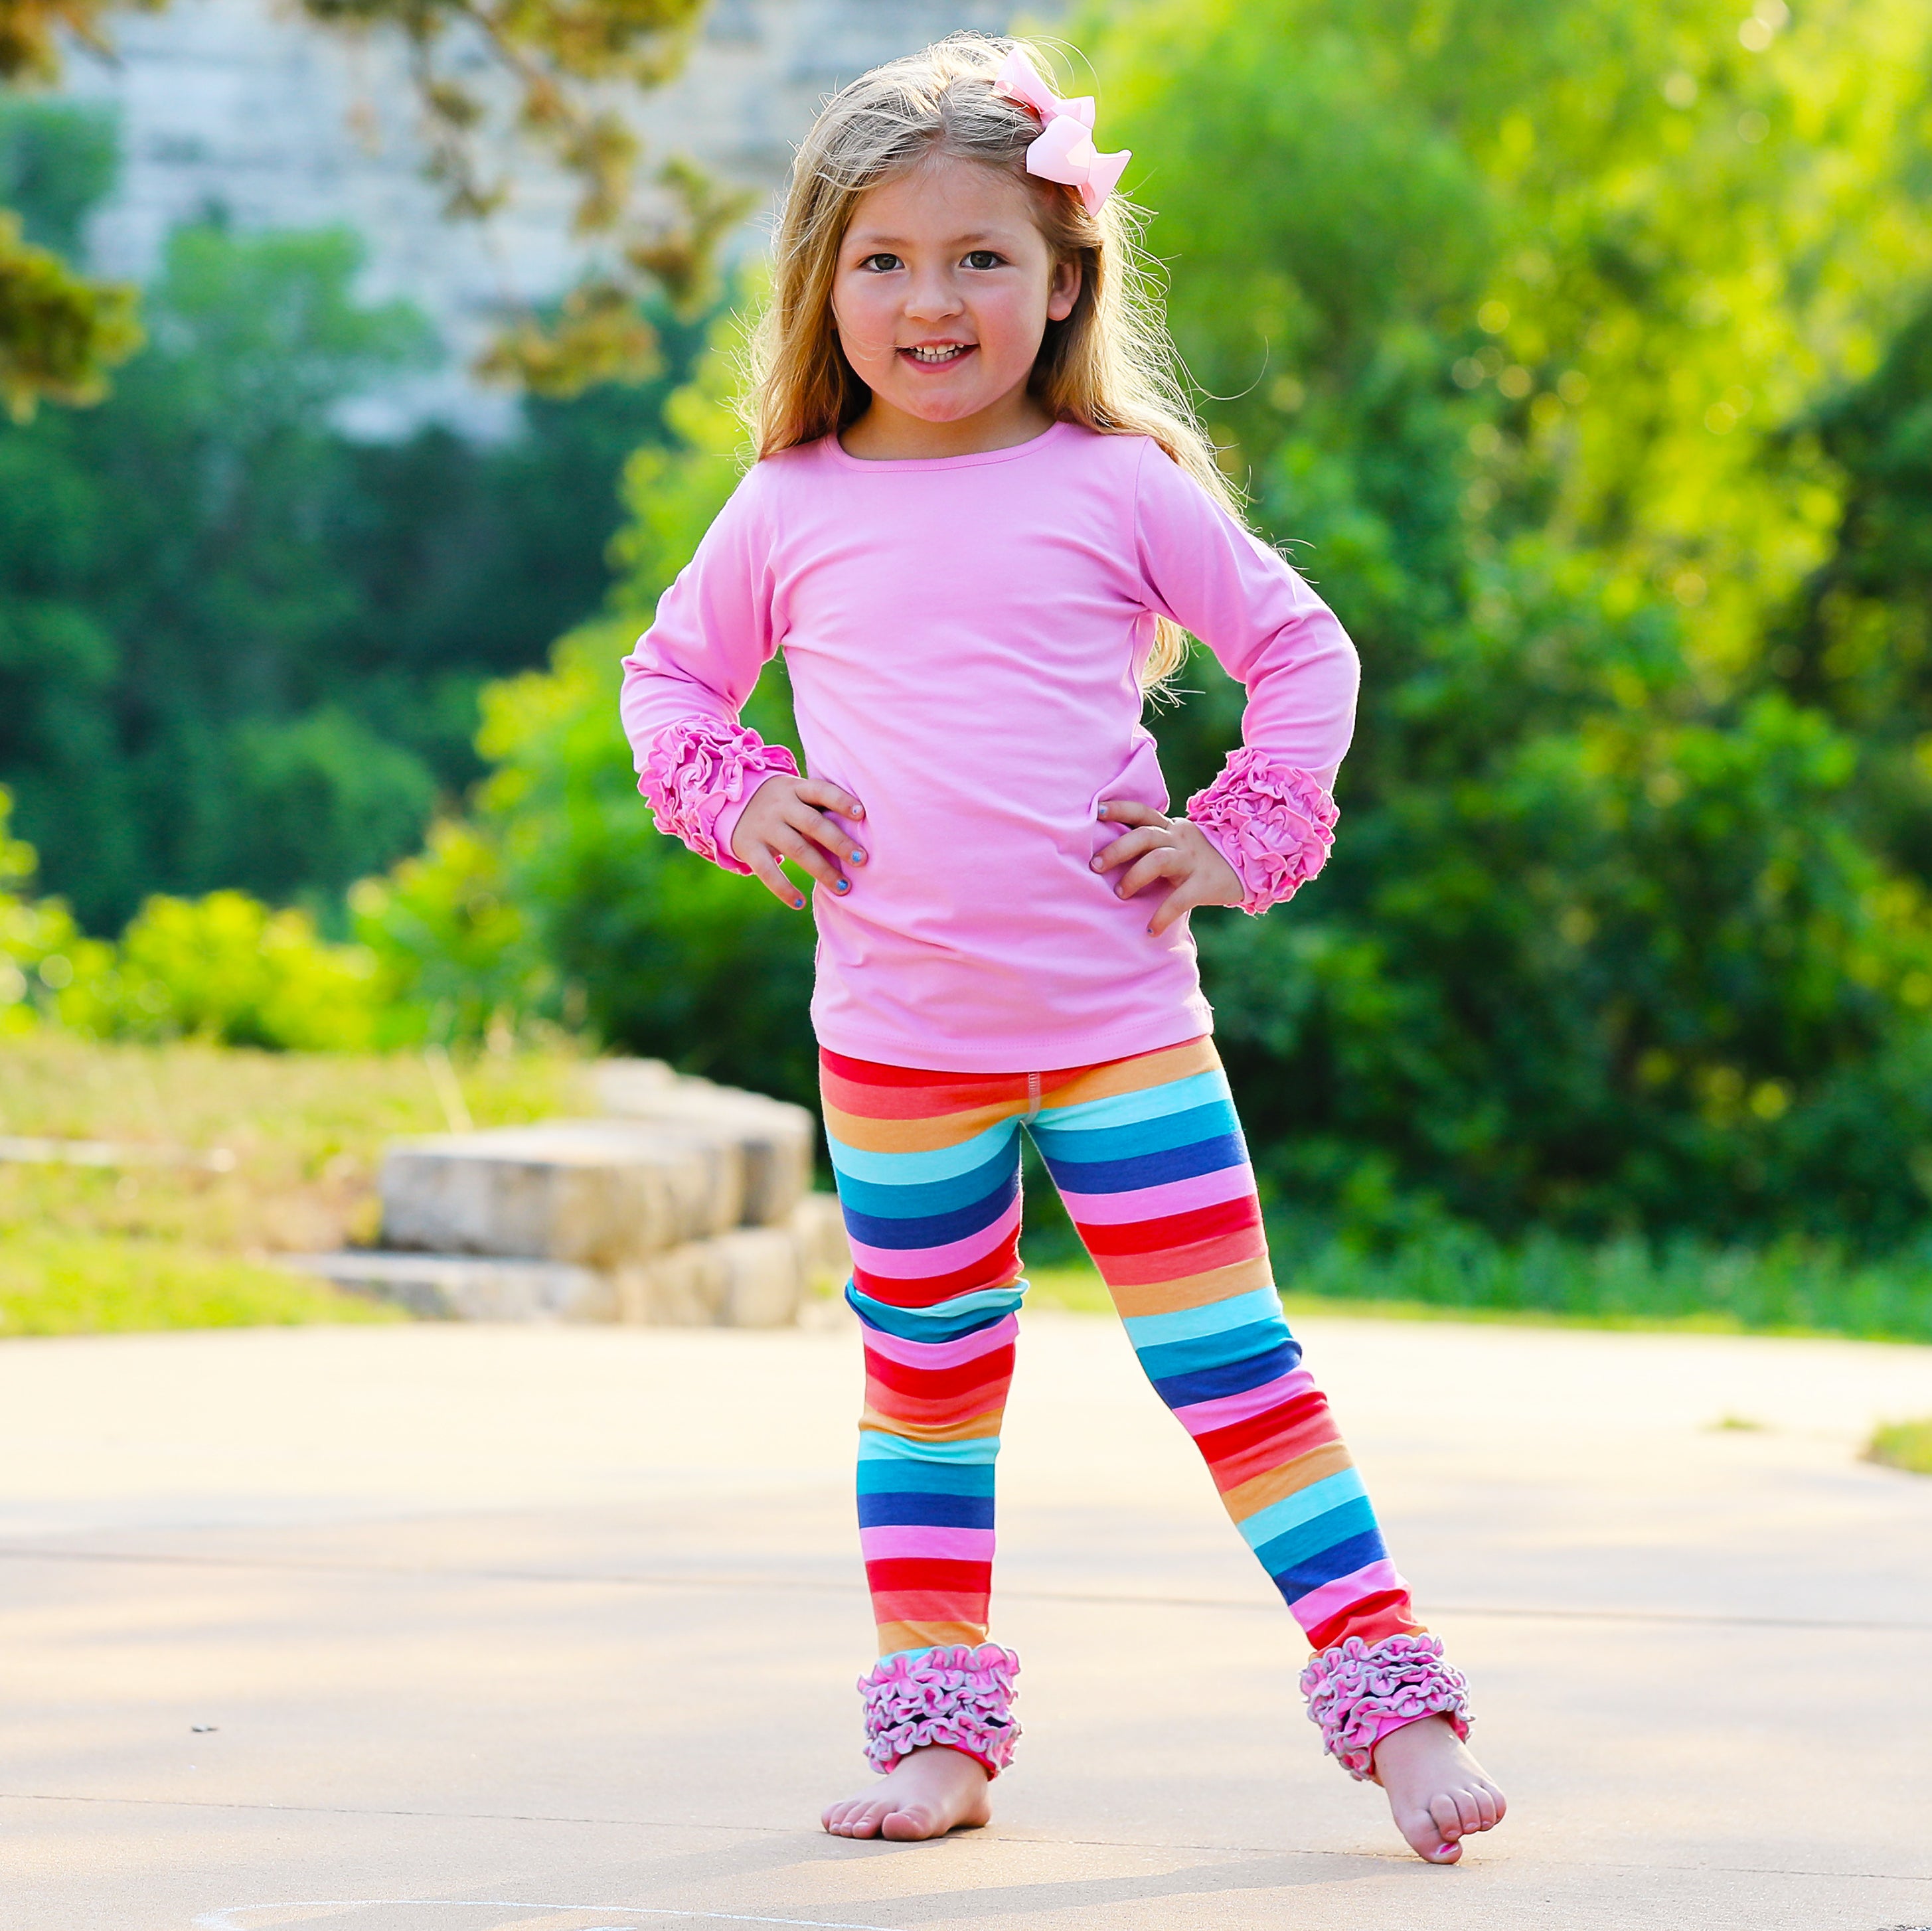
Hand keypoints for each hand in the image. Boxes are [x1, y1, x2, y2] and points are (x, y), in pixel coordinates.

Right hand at [730, 775, 866, 909]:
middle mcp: (780, 806)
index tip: (862, 814)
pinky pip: (767, 871)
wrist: (730, 803)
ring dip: (822, 870)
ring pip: (796, 849)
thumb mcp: (797, 795)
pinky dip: (783, 889)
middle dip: (839, 842)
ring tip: (844, 888)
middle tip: (862, 860)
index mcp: (796, 789)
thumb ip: (822, 807)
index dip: (841, 801)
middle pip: (813, 824)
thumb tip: (864, 830)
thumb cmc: (782, 804)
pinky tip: (800, 903)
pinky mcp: (749, 847)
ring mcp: (764, 827)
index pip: (821, 791)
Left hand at [1092, 798, 1242, 935]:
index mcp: (1170, 828)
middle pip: (1145, 835)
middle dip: (1117, 849)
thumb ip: (1152, 843)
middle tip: (1095, 866)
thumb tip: (1108, 854)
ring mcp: (1192, 861)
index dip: (1120, 809)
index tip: (1098, 812)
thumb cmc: (1199, 859)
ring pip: (1159, 860)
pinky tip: (1150, 930)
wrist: (1246, 866)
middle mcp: (1179, 839)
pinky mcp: (1204, 884)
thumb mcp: (1177, 843)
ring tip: (1120, 894)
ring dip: (1135, 876)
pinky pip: (1180, 899)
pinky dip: (1162, 916)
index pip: (1142, 812)